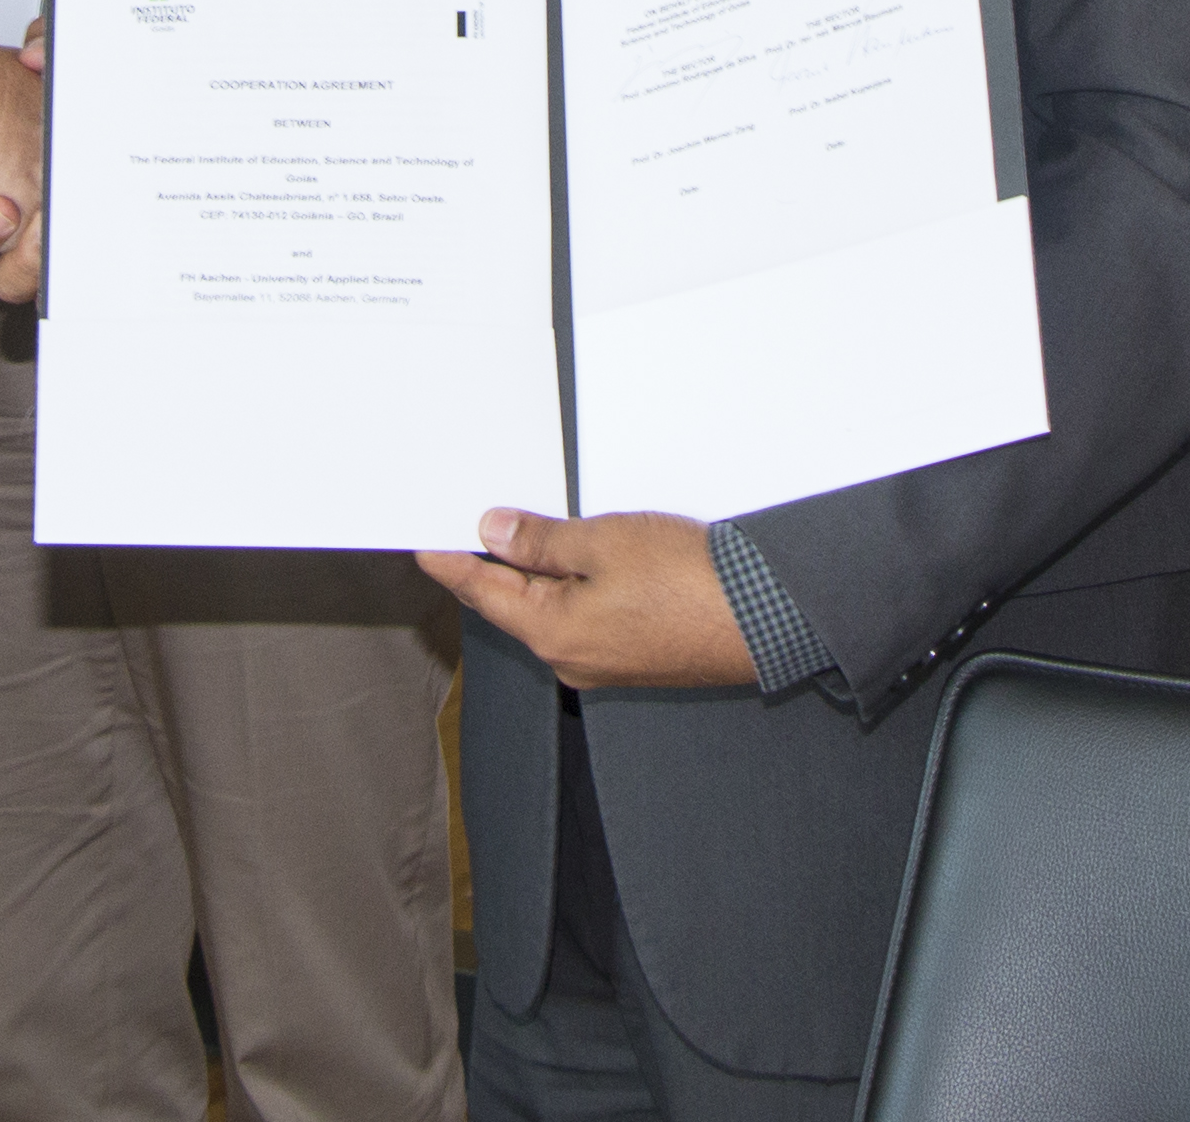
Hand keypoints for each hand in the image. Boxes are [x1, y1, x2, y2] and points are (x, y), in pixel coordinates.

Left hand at [418, 509, 757, 689]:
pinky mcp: (635, 659)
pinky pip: (586, 619)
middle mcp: (571, 659)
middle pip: (516, 604)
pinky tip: (586, 561)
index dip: (451, 563)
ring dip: (542, 573)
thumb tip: (495, 534)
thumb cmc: (690, 583)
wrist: (764, 618)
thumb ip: (542, 540)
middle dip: (497, 564)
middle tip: (476, 524)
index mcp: (552, 632)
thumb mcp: (603, 542)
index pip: (482, 591)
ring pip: (553, 611)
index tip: (425, 546)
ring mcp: (605, 664)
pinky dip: (575, 589)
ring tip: (533, 530)